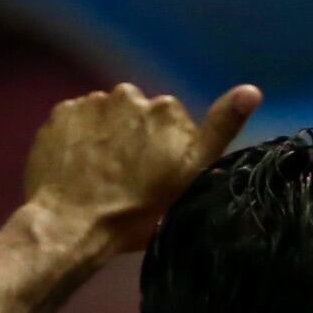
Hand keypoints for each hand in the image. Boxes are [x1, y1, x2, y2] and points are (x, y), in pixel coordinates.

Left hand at [22, 83, 263, 250]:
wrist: (71, 223)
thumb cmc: (137, 211)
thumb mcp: (191, 176)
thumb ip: (222, 130)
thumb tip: (253, 89)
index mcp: (166, 108)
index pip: (173, 123)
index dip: (168, 151)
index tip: (158, 177)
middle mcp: (129, 94)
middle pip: (138, 116)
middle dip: (136, 139)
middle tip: (128, 180)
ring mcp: (91, 102)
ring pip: (107, 117)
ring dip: (107, 138)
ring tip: (102, 177)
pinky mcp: (60, 113)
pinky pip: (77, 121)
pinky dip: (80, 140)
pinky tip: (80, 169)